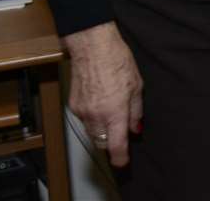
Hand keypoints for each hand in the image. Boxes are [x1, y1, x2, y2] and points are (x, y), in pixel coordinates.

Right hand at [61, 22, 142, 167]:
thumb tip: (136, 127)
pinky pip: (84, 119)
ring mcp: (82, 111)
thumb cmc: (117, 61)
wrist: (92, 47)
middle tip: (120, 131)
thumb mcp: (137, 86)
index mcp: (115, 111)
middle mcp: (96, 115)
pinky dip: (93, 117)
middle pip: (101, 142)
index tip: (123, 161)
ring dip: (102, 128)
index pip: (115, 145)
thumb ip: (136, 111)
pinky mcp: (73, 105)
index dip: (120, 157)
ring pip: (92, 131)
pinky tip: (100, 99)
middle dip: (111, 141)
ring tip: (112, 108)